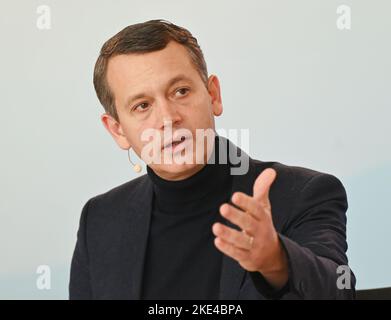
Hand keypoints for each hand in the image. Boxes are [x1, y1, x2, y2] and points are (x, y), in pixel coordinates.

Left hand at [212, 168, 287, 288]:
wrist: (272, 254)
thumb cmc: (262, 225)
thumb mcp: (264, 208)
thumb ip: (262, 189)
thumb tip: (271, 170)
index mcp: (263, 217)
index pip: (256, 209)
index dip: (246, 203)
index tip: (235, 196)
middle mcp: (260, 231)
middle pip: (249, 224)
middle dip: (236, 216)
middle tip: (222, 207)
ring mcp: (254, 246)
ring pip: (242, 241)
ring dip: (228, 234)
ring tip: (215, 227)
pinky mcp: (247, 258)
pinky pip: (237, 254)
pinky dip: (227, 248)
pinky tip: (217, 240)